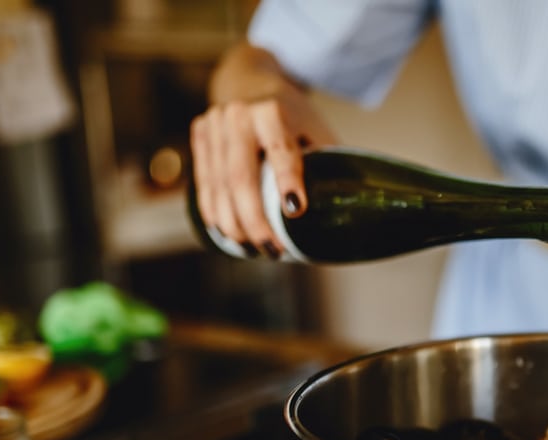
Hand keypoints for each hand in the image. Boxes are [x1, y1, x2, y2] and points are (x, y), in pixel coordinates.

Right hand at [189, 44, 335, 256]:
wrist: (250, 81)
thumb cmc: (294, 116)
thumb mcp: (315, 129)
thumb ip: (326, 163)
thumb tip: (347, 210)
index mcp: (273, 110)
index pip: (281, 152)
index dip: (287, 182)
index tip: (296, 211)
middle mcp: (239, 115)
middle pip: (241, 178)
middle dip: (255, 221)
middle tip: (273, 251)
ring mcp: (214, 124)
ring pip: (219, 186)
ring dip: (233, 225)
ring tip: (252, 250)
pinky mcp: (200, 135)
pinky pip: (204, 183)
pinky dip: (214, 213)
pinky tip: (227, 234)